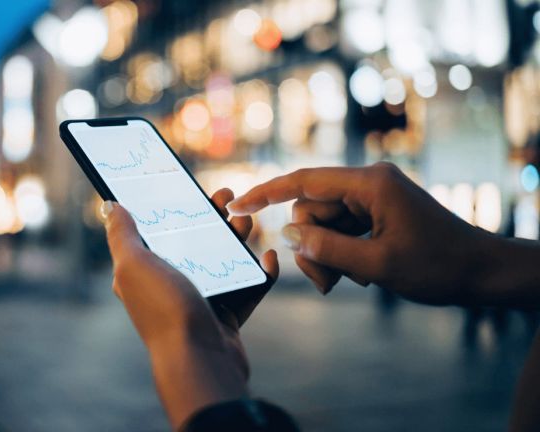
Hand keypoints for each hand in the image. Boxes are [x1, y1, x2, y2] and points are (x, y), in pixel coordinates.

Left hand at [102, 189, 278, 427]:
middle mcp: (168, 285)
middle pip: (193, 241)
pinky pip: (246, 287)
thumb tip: (111, 206)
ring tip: (248, 222)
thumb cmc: (164, 311)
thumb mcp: (134, 266)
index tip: (193, 186)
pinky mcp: (225, 317)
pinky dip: (259, 272)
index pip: (156, 230)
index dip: (173, 206)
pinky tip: (268, 257)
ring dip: (237, 238)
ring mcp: (199, 301)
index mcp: (142, 272)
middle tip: (229, 196)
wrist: (200, 361)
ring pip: (222, 260)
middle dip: (212, 216)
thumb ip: (122, 235)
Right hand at [227, 162, 524, 304]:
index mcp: (369, 183)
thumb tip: (287, 234)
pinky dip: (341, 252)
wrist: (482, 272)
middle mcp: (368, 182)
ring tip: (349, 281)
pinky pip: (341, 228)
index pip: (303, 181)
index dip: (265, 193)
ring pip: (324, 223)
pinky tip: (360, 274)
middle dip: (311, 246)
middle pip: (311, 209)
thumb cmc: (437, 267)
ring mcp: (373, 196)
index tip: (236, 205)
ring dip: (327, 254)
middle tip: (327, 283)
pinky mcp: (377, 211)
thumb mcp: (376, 264)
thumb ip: (326, 248)